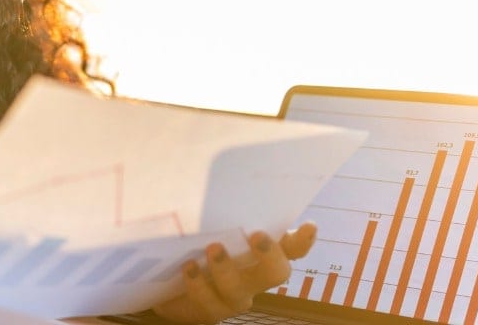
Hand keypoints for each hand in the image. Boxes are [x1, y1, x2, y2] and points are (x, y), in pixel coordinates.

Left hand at [151, 222, 316, 323]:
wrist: (168, 281)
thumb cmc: (195, 244)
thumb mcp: (207, 222)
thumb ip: (217, 207)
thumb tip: (210, 168)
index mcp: (259, 252)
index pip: (290, 248)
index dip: (303, 241)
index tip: (309, 226)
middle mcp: (253, 276)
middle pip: (277, 272)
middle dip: (270, 255)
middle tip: (256, 235)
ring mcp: (233, 296)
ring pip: (240, 290)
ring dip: (226, 269)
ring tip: (212, 247)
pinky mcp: (210, 310)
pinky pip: (208, 302)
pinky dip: (198, 284)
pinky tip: (188, 267)